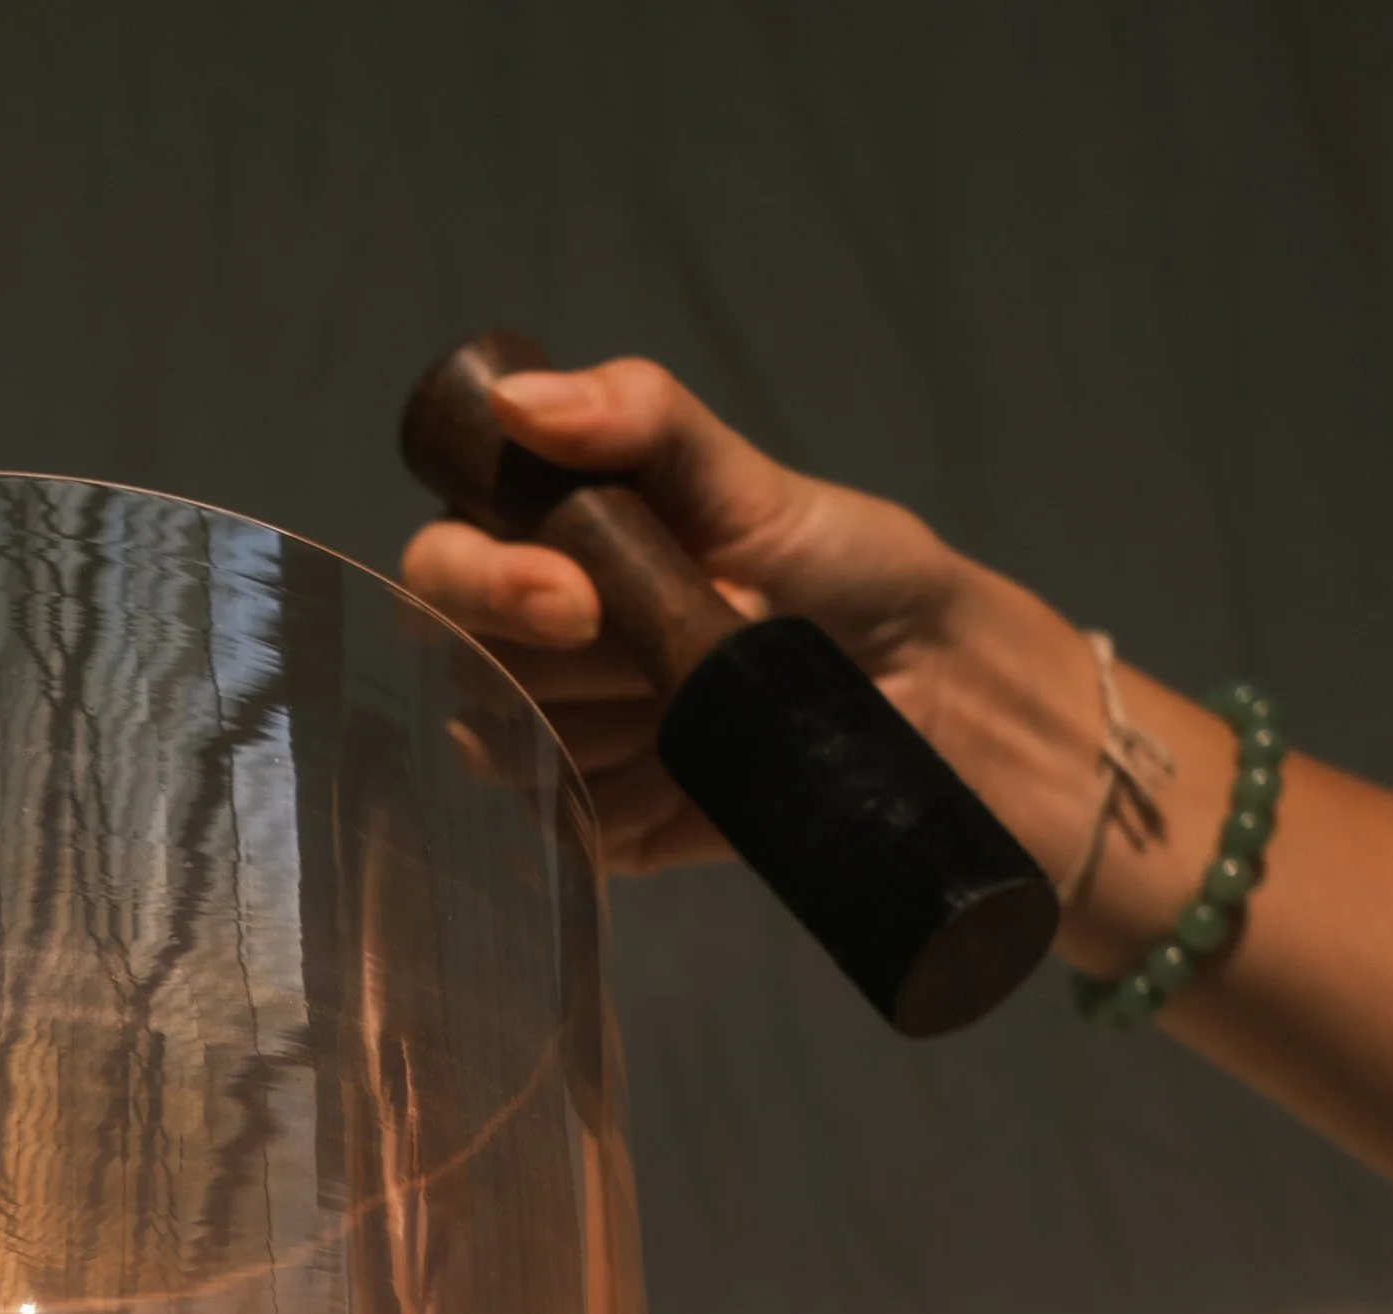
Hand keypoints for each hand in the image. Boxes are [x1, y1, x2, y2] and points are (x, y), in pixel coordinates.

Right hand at [398, 356, 1225, 957]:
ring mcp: (575, 749)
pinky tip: (683, 777)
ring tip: (699, 703)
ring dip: (597, 730)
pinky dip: (611, 810)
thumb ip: (644, 425)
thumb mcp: (757, 481)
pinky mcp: (614, 835)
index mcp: (556, 550)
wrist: (948, 703)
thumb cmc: (857, 574)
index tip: (571, 593)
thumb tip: (521, 399)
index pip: (445, 563)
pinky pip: (565, 833)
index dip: (480, 580)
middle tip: (632, 648)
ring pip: (511, 749)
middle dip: (541, 656)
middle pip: (466, 662)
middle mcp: (545, 653)